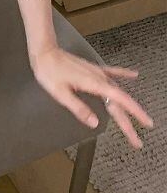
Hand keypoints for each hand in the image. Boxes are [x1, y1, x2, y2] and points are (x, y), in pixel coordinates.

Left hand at [29, 45, 153, 148]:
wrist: (45, 52)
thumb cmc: (49, 72)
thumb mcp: (60, 94)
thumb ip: (79, 108)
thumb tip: (95, 123)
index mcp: (94, 85)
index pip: (120, 103)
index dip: (135, 114)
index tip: (147, 124)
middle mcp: (100, 79)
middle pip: (120, 103)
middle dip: (129, 122)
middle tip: (137, 140)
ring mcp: (97, 73)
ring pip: (118, 91)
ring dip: (128, 106)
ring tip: (138, 119)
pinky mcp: (92, 69)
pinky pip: (112, 72)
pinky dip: (124, 74)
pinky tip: (134, 75)